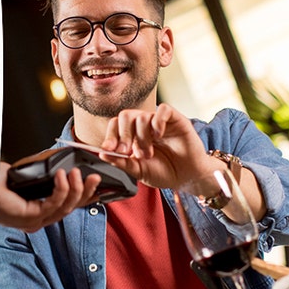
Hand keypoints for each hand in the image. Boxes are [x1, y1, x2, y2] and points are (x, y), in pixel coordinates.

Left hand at [0, 164, 101, 231]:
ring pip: (65, 208)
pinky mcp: (29, 217)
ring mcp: (34, 221)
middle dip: (86, 192)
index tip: (99, 186)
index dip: (85, 198)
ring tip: (77, 172)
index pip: (68, 207)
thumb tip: (63, 164)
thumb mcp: (28, 176)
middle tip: (95, 177)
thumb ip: (46, 175)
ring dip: (75, 189)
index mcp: (38, 214)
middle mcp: (37, 221)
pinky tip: (61, 175)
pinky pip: (53, 204)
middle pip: (71, 209)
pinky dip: (61, 189)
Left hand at [98, 103, 220, 189]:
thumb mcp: (138, 171)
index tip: (109, 149)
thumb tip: (102, 153)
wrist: (187, 178)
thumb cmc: (164, 172)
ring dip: (142, 137)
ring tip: (148, 154)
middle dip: (123, 135)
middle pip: (126, 116)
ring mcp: (159, 121)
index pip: (116, 125)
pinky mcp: (175, 119)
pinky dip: (158, 122)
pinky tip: (159, 136)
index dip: (110, 135)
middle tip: (128, 152)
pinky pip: (163, 110)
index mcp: (133, 136)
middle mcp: (144, 126)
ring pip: (142, 116)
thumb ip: (121, 162)